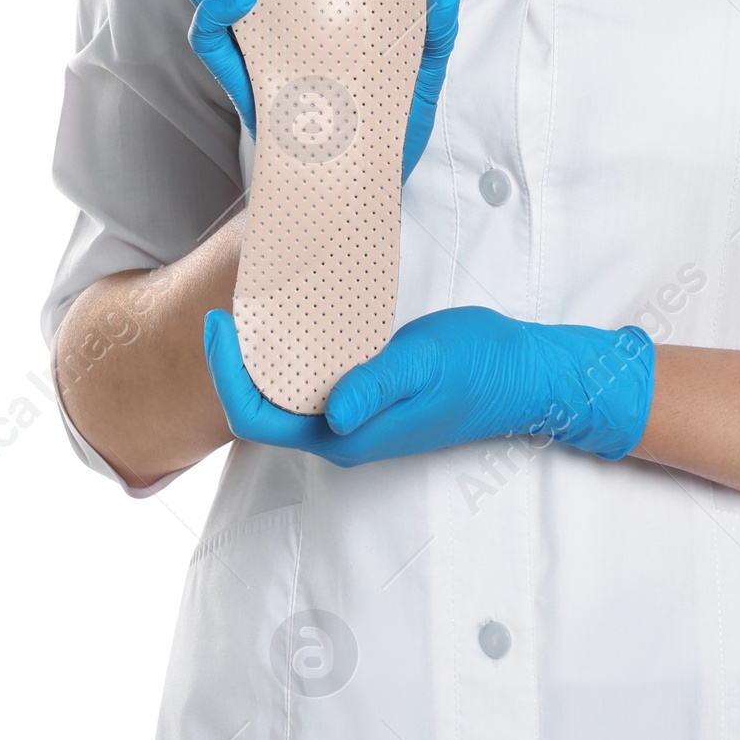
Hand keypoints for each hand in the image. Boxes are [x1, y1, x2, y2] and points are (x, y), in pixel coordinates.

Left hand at [203, 305, 654, 465]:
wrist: (520, 375)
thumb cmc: (478, 369)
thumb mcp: (426, 365)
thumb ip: (378, 386)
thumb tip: (333, 411)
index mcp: (347, 436)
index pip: (258, 418)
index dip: (226, 374)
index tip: (220, 321)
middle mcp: (342, 433)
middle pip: (261, 408)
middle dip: (232, 362)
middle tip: (227, 303)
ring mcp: (354, 418)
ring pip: (283, 395)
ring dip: (258, 356)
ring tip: (249, 303)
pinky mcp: (366, 397)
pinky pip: (309, 381)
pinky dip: (289, 351)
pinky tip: (291, 316)